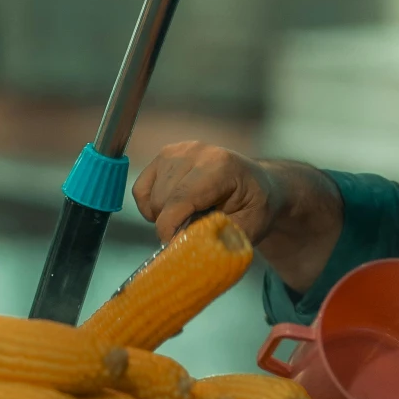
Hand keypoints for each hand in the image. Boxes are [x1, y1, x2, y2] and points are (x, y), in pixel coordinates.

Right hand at [132, 143, 277, 243]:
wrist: (257, 182)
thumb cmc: (256, 205)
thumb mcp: (251, 226)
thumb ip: (220, 237)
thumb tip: (188, 247)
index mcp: (220, 166)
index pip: (180, 199)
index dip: (171, 229)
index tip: (175, 247)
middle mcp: (195, 152)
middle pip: (162, 201)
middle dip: (173, 225)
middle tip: (194, 232)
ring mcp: (177, 151)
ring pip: (151, 198)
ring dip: (163, 216)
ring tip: (189, 218)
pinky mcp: (164, 156)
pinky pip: (141, 189)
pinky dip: (150, 206)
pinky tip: (173, 210)